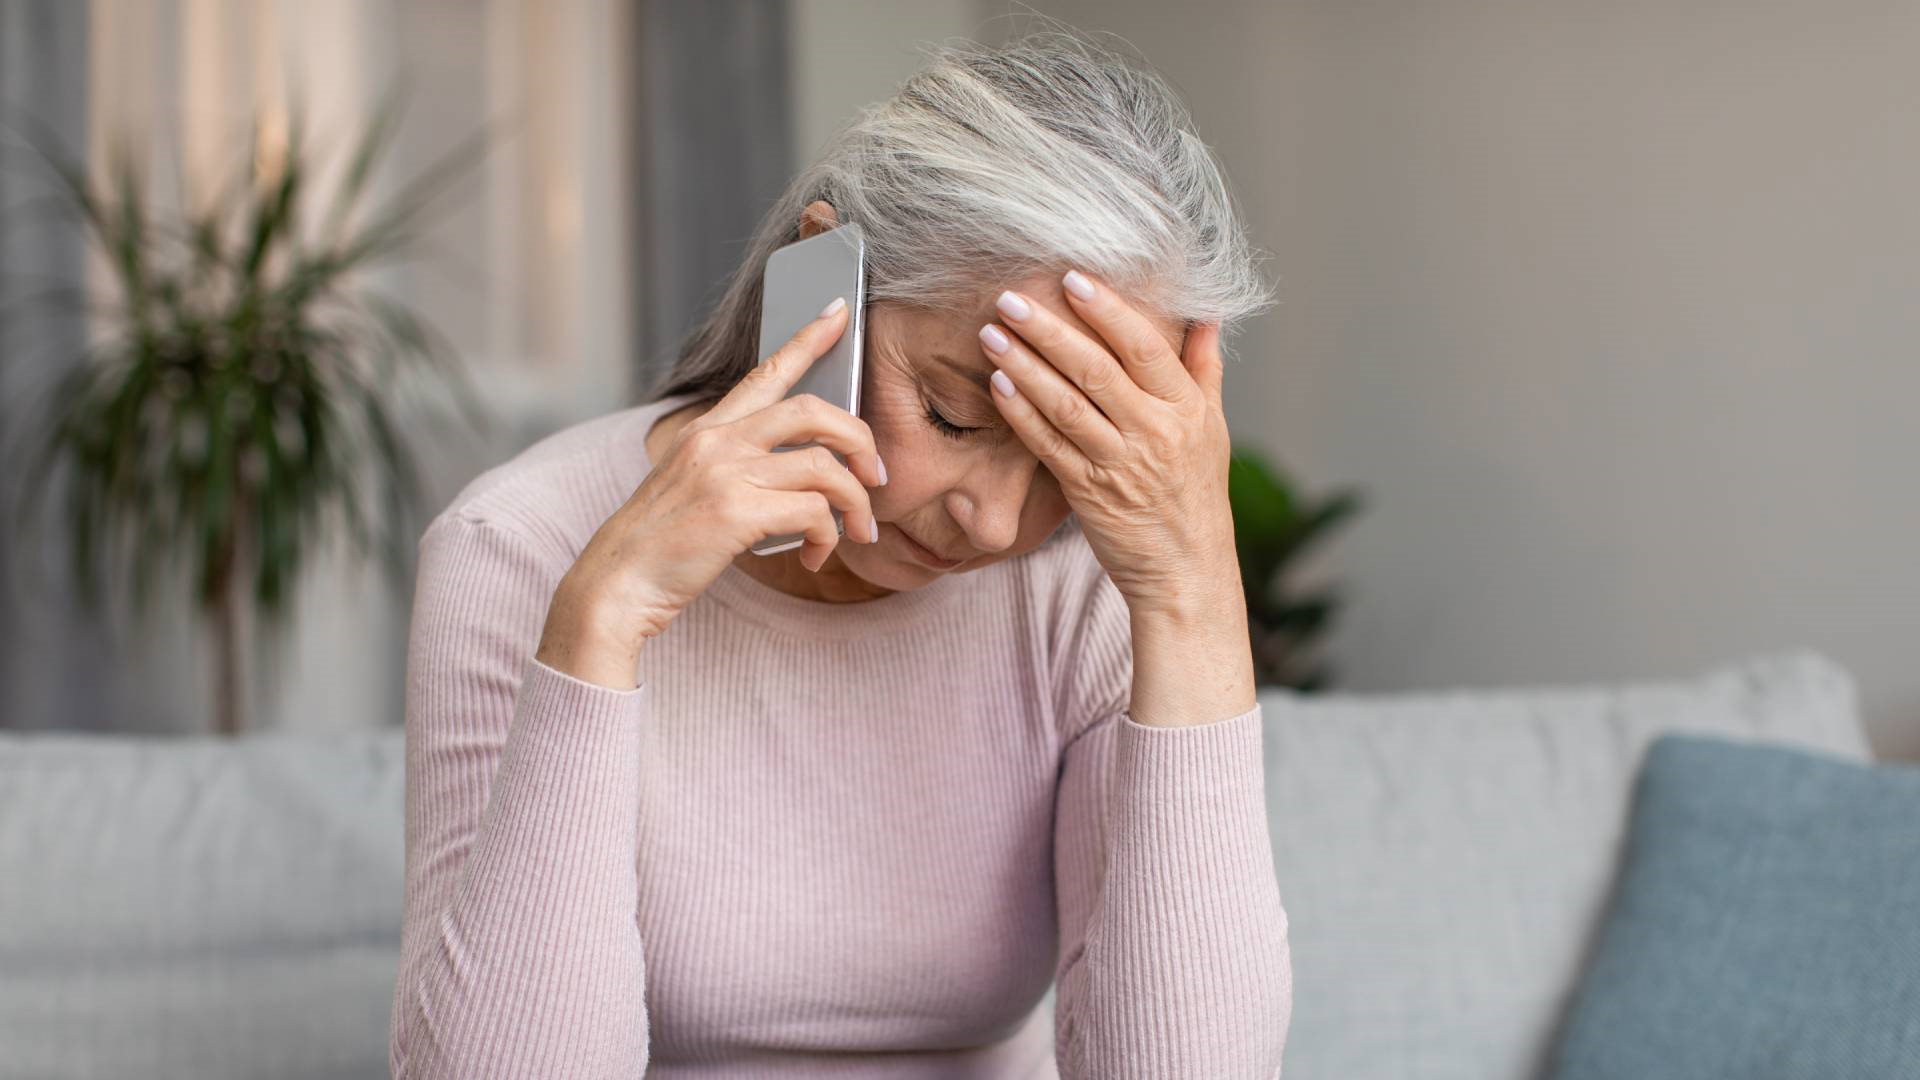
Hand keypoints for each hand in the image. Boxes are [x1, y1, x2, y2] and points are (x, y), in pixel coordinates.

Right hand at [538, 298, 886, 687]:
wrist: (615, 584)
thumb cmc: (659, 546)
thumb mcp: (692, 488)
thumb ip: (736, 468)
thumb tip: (799, 477)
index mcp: (707, 430)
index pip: (766, 372)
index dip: (808, 340)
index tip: (839, 313)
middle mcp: (717, 441)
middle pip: (815, 412)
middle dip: (860, 441)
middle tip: (876, 477)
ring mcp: (725, 474)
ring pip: (825, 467)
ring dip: (855, 504)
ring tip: (857, 533)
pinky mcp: (736, 512)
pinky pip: (814, 513)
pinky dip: (828, 537)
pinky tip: (816, 557)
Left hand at [980, 271, 1238, 615]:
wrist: (1186, 569)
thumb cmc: (1196, 493)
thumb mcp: (1213, 428)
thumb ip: (1203, 368)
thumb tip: (1206, 315)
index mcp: (1186, 409)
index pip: (1145, 348)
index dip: (1107, 311)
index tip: (1072, 279)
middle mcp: (1155, 433)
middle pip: (1097, 371)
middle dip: (1050, 331)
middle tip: (1011, 299)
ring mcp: (1120, 464)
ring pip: (1066, 406)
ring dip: (1025, 367)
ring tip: (992, 335)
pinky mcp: (1088, 493)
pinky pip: (1049, 447)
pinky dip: (1022, 414)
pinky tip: (998, 385)